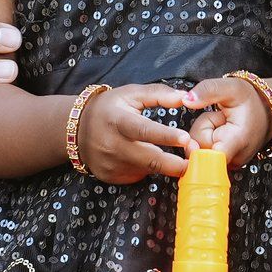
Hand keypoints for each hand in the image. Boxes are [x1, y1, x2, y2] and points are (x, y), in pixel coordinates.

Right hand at [78, 84, 195, 183]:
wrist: (77, 130)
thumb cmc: (110, 108)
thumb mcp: (130, 94)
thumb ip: (158, 94)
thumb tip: (185, 97)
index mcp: (118, 121)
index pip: (144, 130)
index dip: (166, 136)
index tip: (186, 139)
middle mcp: (112, 145)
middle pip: (149, 159)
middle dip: (175, 163)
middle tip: (194, 159)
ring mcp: (111, 164)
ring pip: (146, 170)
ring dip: (164, 165)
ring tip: (176, 157)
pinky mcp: (110, 177)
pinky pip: (137, 176)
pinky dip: (147, 169)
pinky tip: (145, 159)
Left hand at [188, 75, 271, 166]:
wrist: (266, 112)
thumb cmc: (251, 101)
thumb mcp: (231, 87)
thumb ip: (208, 91)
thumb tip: (186, 100)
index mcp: (236, 142)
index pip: (208, 160)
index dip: (195, 150)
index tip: (192, 141)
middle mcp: (234, 160)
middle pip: (198, 151)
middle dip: (201, 130)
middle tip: (218, 118)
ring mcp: (229, 165)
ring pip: (200, 153)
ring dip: (204, 135)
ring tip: (221, 124)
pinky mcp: (224, 166)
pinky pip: (204, 156)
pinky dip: (207, 143)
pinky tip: (220, 134)